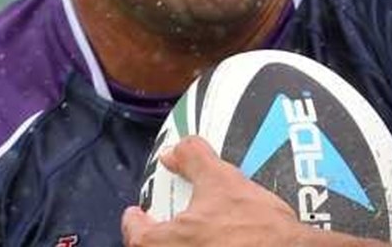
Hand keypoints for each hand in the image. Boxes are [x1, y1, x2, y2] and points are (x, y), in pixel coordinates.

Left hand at [121, 136, 313, 246]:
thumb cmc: (257, 228)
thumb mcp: (223, 181)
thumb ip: (194, 160)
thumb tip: (175, 152)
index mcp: (169, 243)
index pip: (137, 237)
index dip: (134, 223)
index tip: (136, 214)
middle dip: (157, 239)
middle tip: (163, 226)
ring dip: (182, 244)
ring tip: (194, 235)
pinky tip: (220, 243)